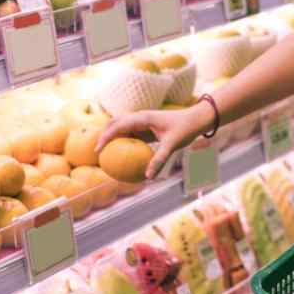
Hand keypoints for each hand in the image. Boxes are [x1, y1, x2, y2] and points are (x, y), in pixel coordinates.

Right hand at [95, 105, 209, 179]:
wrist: (197, 119)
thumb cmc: (185, 129)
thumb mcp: (172, 145)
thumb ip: (160, 159)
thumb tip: (149, 176)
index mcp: (143, 117)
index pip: (118, 125)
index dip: (105, 137)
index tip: (98, 150)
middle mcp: (140, 117)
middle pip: (115, 123)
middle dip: (103, 134)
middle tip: (96, 152)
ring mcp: (143, 121)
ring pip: (121, 127)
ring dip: (112, 137)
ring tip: (104, 154)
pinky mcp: (147, 126)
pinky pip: (132, 133)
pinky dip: (124, 141)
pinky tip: (122, 155)